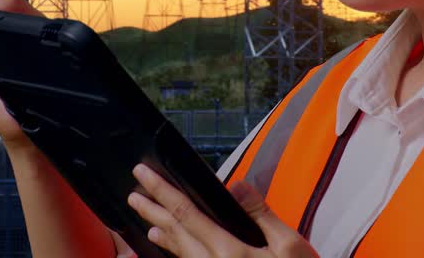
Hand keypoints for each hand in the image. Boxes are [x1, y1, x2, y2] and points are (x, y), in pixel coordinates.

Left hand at [126, 163, 318, 257]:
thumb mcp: (289, 247)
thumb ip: (261, 215)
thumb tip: (236, 185)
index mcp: (228, 251)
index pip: (186, 214)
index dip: (162, 191)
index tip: (145, 173)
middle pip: (175, 233)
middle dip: (153, 211)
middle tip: (134, 195)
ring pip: (179, 254)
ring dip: (162, 234)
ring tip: (147, 223)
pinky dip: (176, 255)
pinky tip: (172, 250)